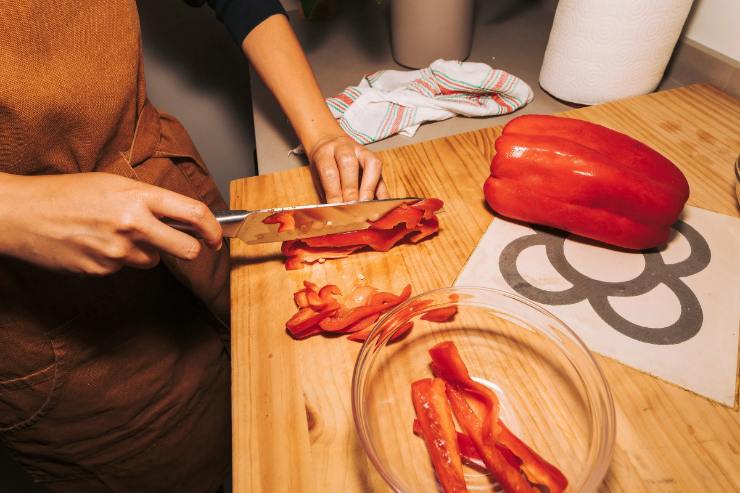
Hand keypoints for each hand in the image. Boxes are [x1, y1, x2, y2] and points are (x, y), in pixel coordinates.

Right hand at [0, 172, 222, 275]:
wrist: (20, 214)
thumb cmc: (65, 194)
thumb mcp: (113, 184)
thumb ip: (148, 200)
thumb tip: (180, 217)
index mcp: (138, 196)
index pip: (193, 213)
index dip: (212, 228)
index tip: (216, 237)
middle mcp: (133, 224)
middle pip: (185, 250)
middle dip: (188, 249)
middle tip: (180, 244)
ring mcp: (118, 251)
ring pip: (152, 261)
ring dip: (144, 252)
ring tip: (114, 234)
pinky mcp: (103, 270)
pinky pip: (125, 269)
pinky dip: (117, 260)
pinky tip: (96, 244)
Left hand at [308, 133, 389, 202]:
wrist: (329, 143)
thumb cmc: (323, 166)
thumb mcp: (317, 176)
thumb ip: (327, 193)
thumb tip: (334, 214)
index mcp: (325, 152)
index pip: (329, 172)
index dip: (334, 193)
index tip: (336, 209)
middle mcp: (344, 148)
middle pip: (349, 163)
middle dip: (351, 189)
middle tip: (351, 208)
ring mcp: (361, 151)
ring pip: (371, 163)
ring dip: (370, 188)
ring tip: (367, 207)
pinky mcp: (374, 159)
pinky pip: (382, 175)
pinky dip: (383, 192)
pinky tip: (382, 206)